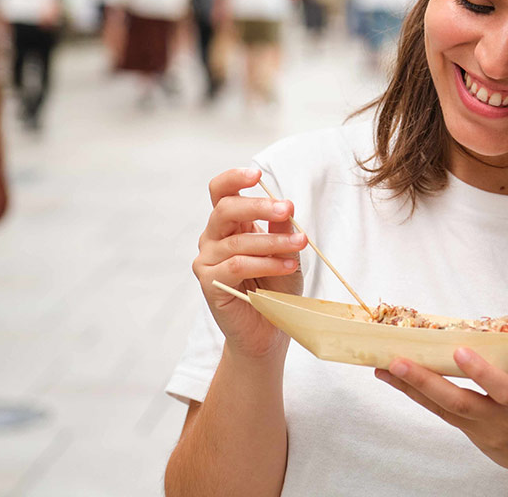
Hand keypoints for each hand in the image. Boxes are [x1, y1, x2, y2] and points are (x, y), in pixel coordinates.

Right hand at [193, 167, 307, 361]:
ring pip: (238, 241)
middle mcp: (213, 238)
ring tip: (300, 244)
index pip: (221, 192)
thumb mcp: (286, 252)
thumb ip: (282, 230)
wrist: (268, 333)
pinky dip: (265, 263)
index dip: (234, 179)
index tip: (257, 174)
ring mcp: (207, 260)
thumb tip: (286, 207)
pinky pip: (236, 266)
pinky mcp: (209, 283)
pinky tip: (287, 265)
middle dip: (258, 206)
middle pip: (226, 210)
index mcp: (229, 224)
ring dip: (273, 241)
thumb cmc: (276, 289)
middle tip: (287, 209)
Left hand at [375, 349, 507, 487]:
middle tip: (396, 361)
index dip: (481, 372)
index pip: (505, 389)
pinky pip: (448, 416)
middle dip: (425, 381)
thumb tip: (480, 328)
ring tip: (384, 369)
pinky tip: (402, 381)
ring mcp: (488, 434)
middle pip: (461, 403)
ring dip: (412, 388)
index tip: (459, 352)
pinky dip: (424, 397)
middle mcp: (504, 421)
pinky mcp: (477, 441)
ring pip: (445, 410)